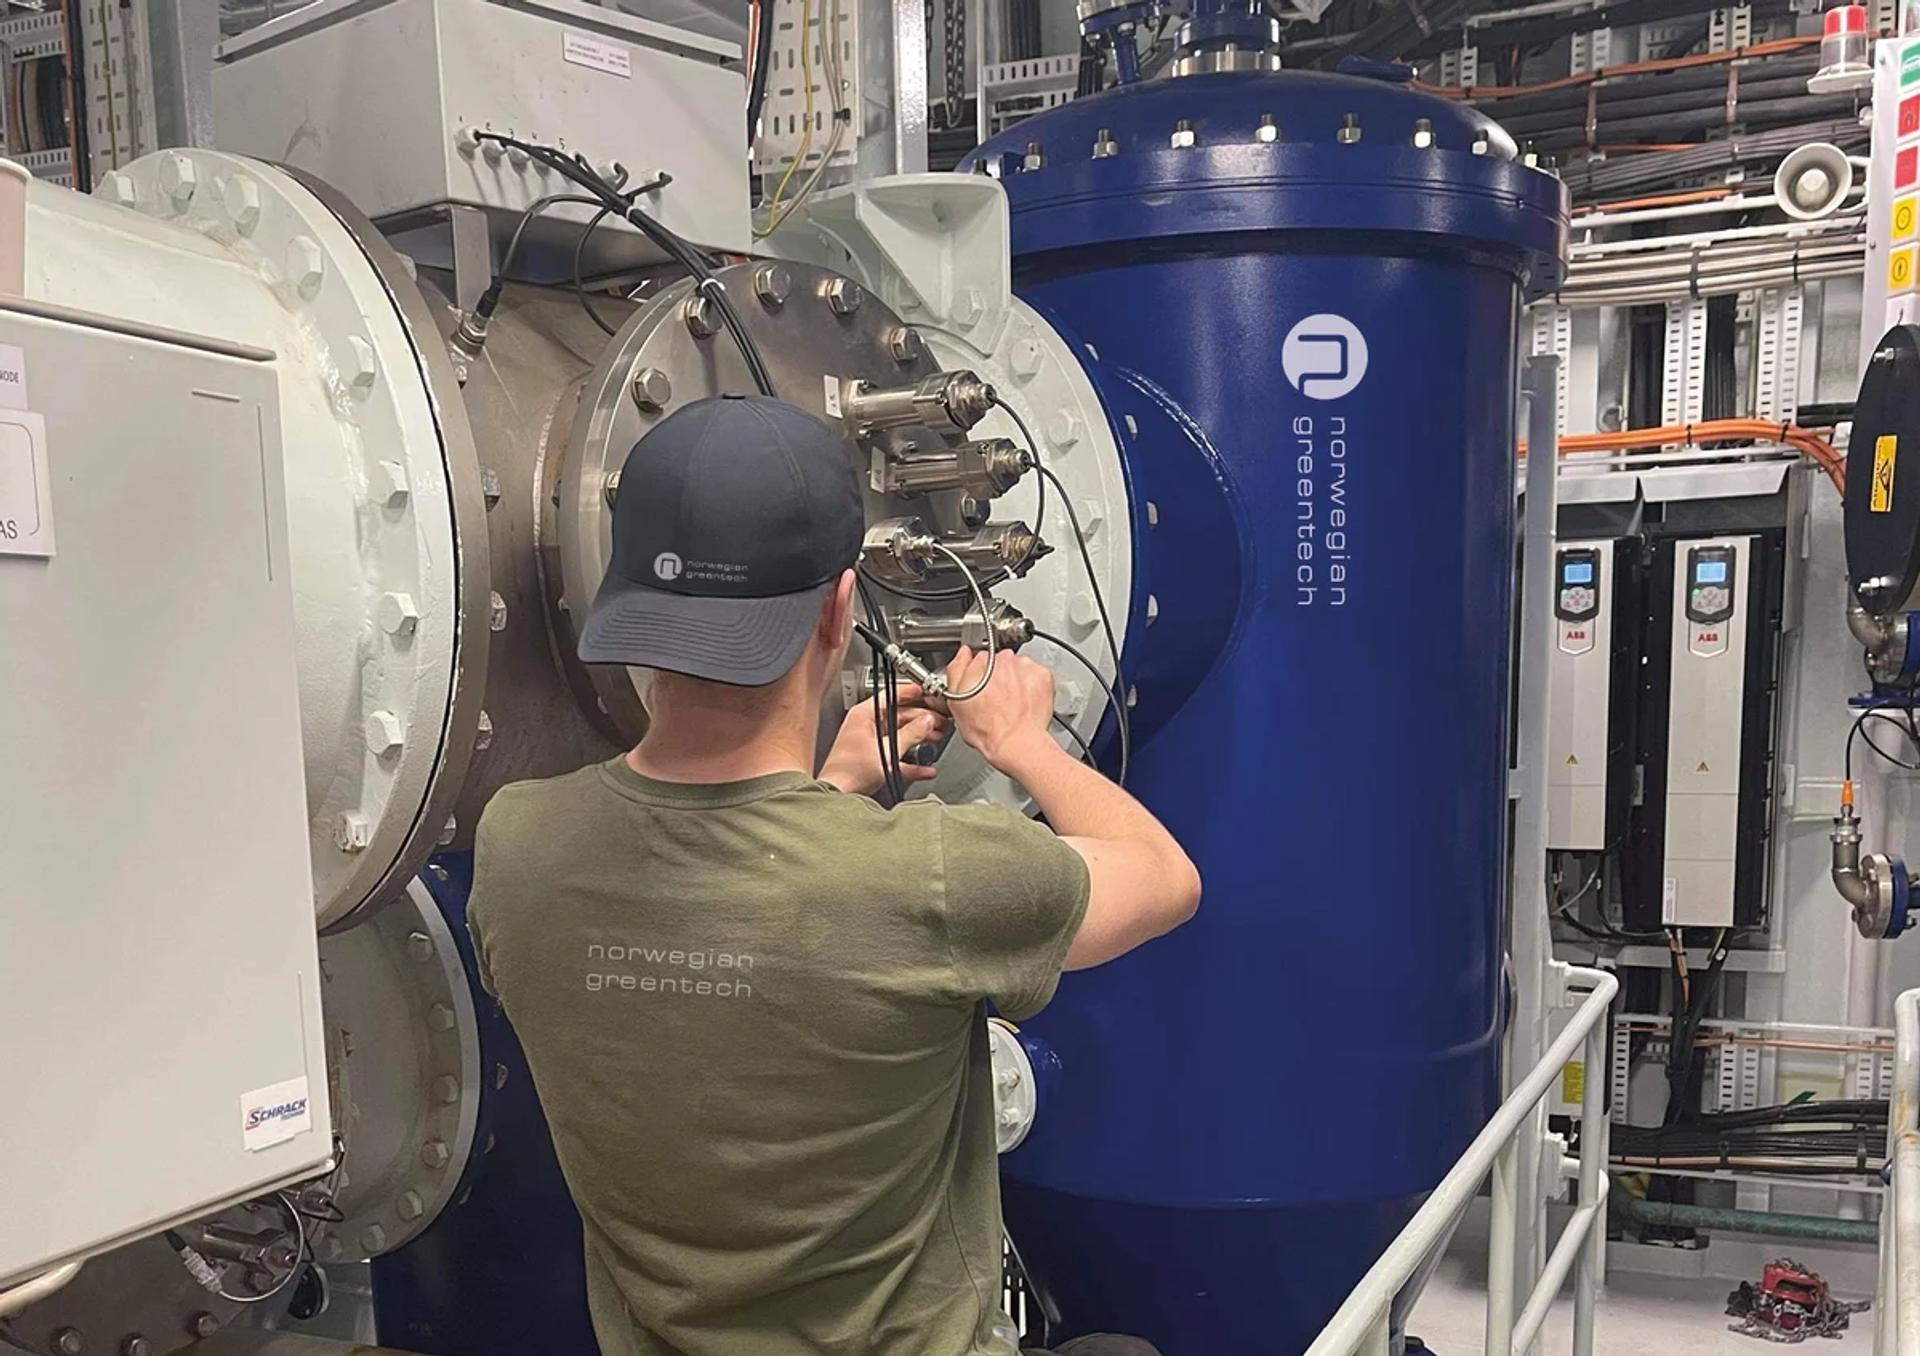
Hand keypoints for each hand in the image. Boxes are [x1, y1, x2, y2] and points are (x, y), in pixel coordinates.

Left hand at [818, 684, 951, 795]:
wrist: (837, 795)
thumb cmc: (850, 772)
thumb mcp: (887, 750)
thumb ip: (911, 734)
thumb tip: (927, 721)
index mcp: (864, 715)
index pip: (890, 695)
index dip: (910, 692)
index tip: (926, 692)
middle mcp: (866, 726)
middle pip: (899, 717)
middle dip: (921, 720)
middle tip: (939, 721)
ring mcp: (869, 743)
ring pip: (899, 736)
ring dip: (919, 739)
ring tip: (936, 739)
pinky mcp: (872, 761)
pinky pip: (896, 757)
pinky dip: (911, 762)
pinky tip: (925, 769)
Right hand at [945, 645, 1056, 770]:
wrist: (1016, 743)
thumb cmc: (986, 729)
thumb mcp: (955, 701)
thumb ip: (956, 670)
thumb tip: (963, 654)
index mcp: (980, 662)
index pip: (979, 657)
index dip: (979, 674)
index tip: (982, 687)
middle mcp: (1003, 659)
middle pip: (1000, 661)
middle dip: (998, 676)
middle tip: (997, 698)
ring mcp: (1025, 666)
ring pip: (1018, 667)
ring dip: (1016, 680)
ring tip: (1012, 702)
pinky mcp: (1042, 675)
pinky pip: (1035, 675)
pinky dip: (1032, 686)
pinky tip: (1025, 702)